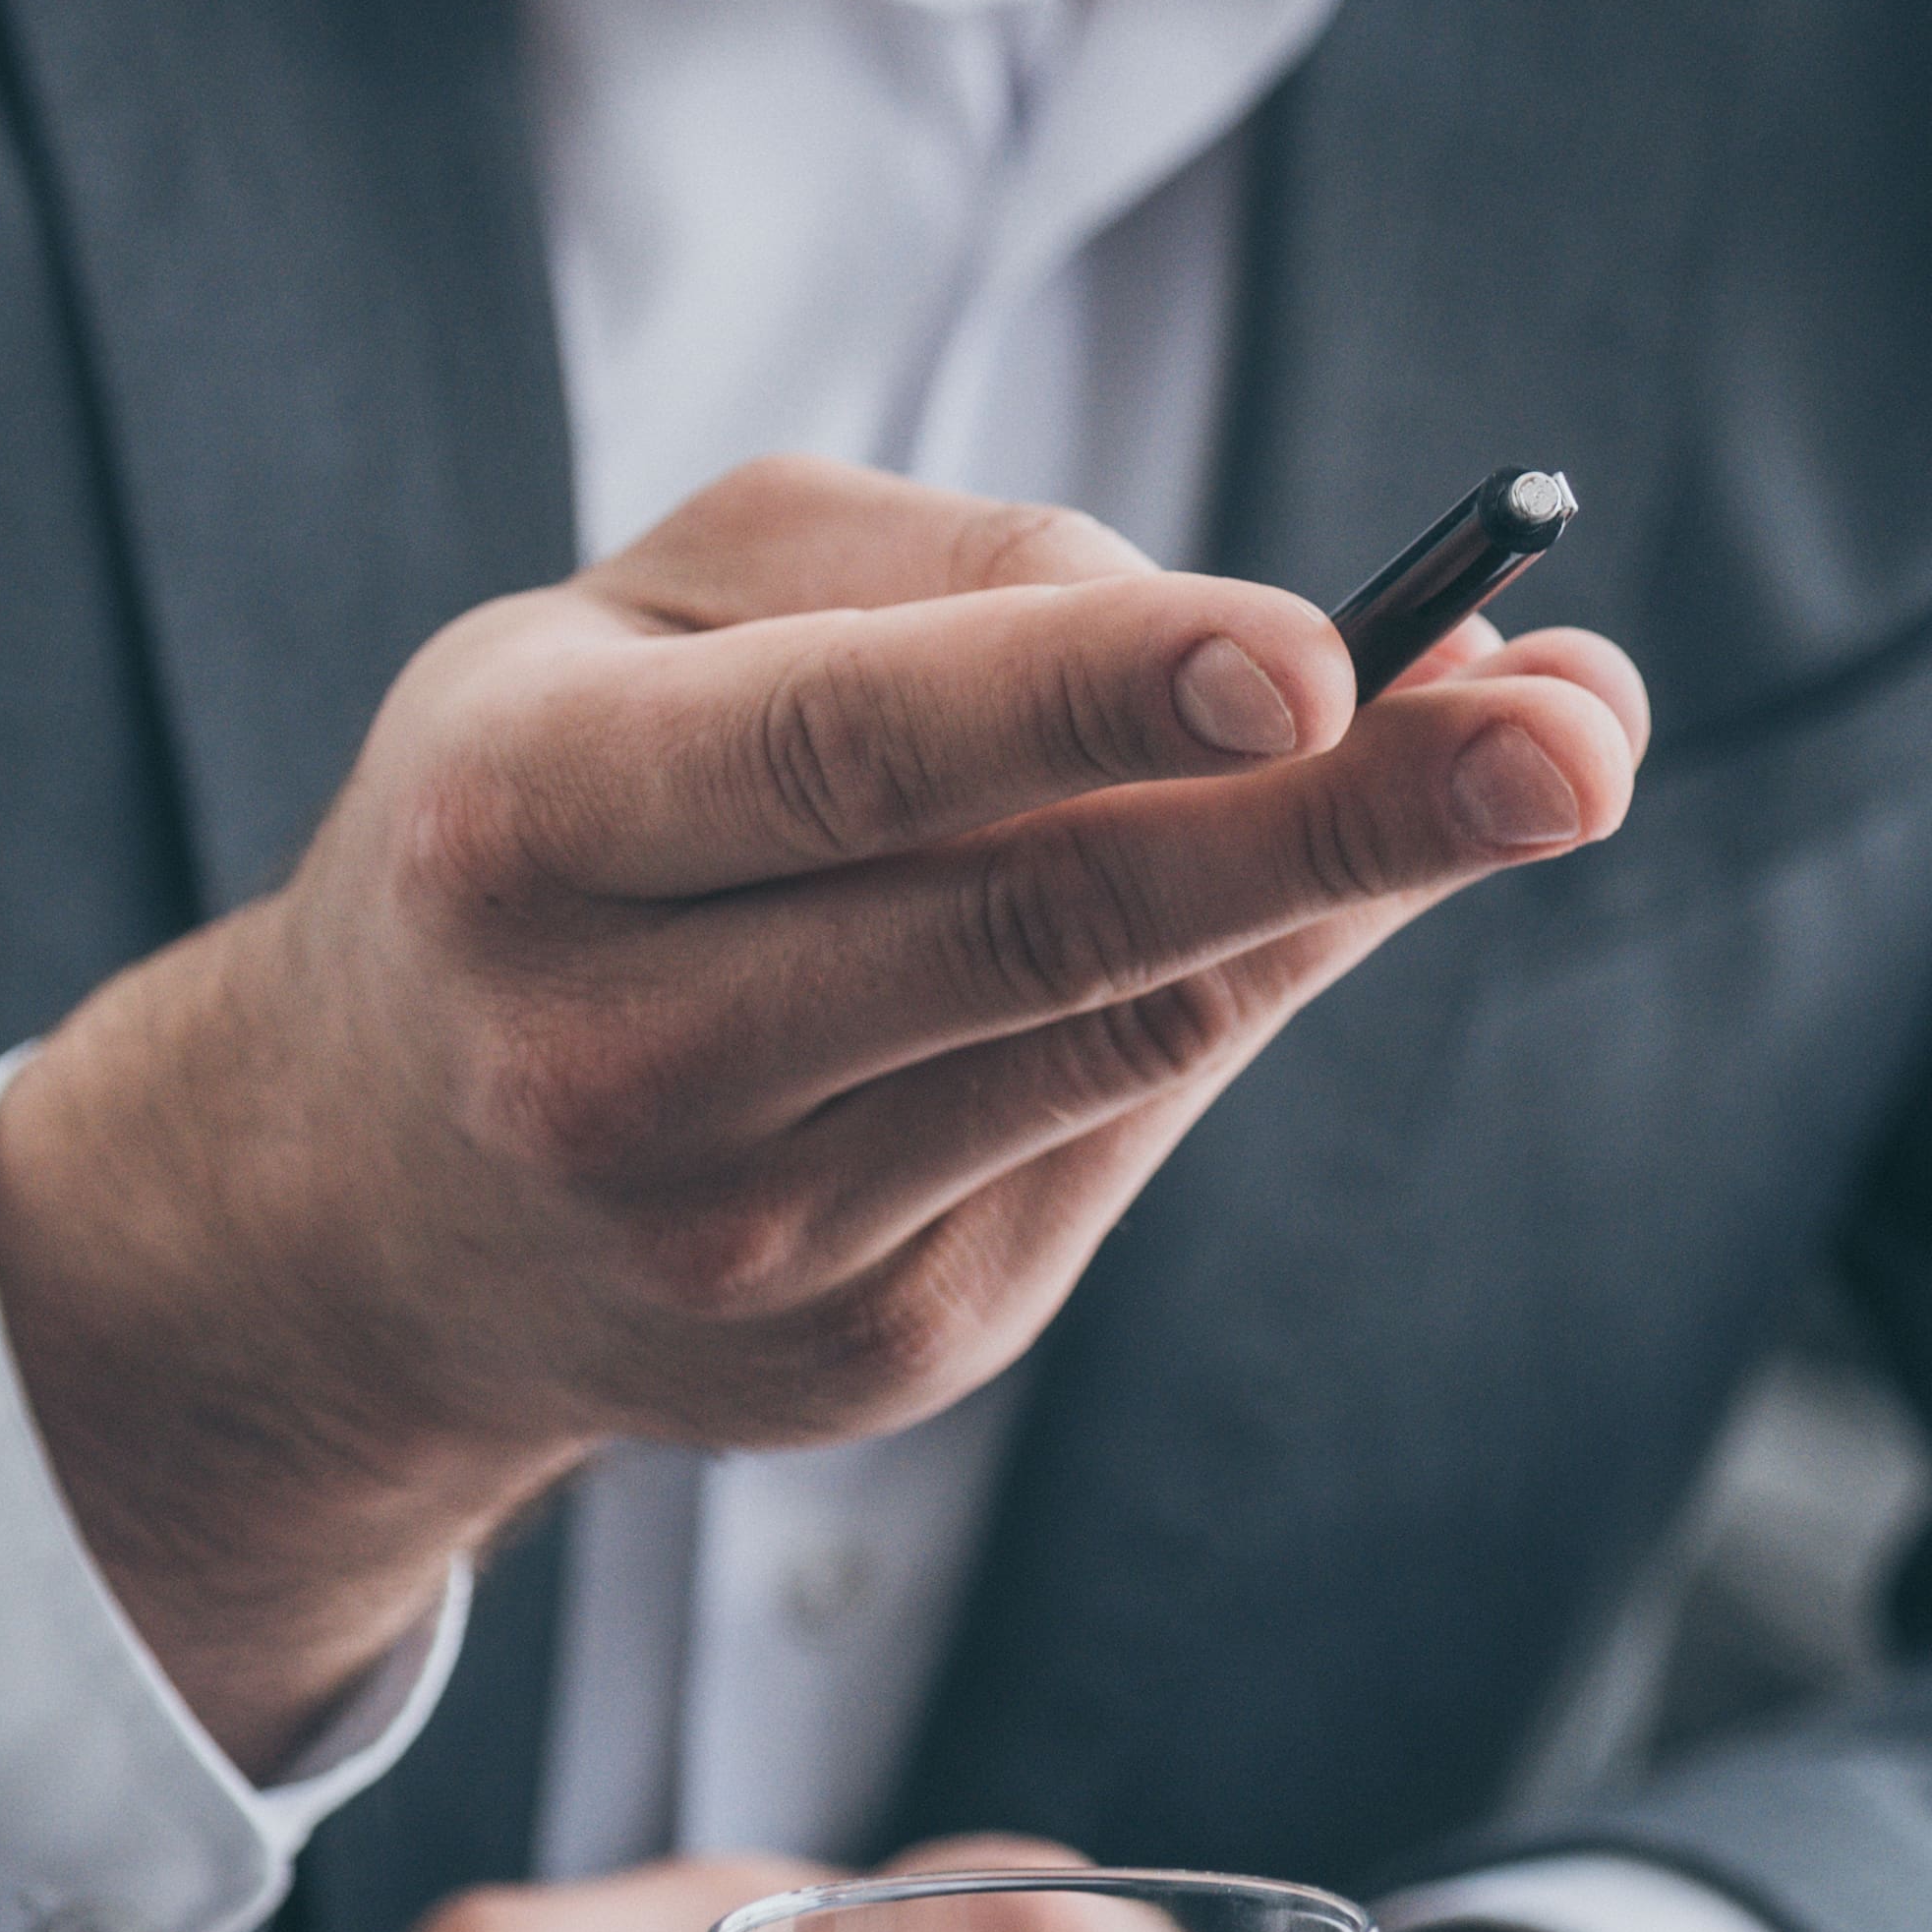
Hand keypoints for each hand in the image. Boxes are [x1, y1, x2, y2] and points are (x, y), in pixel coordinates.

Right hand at [0, 458, 1647, 1757]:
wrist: (359, 1202)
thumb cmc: (553, 814)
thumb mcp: (649, 616)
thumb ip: (936, 579)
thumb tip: (1264, 630)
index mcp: (526, 824)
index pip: (852, 755)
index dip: (1096, 699)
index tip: (1325, 647)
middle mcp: (615, 1060)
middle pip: (1042, 928)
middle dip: (1341, 819)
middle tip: (1572, 731)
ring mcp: (753, 1243)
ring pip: (1122, 1040)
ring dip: (1359, 894)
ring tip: (1552, 750)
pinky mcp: (879, 1352)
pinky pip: (1122, 1136)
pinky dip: (1253, 990)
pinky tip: (1339, 890)